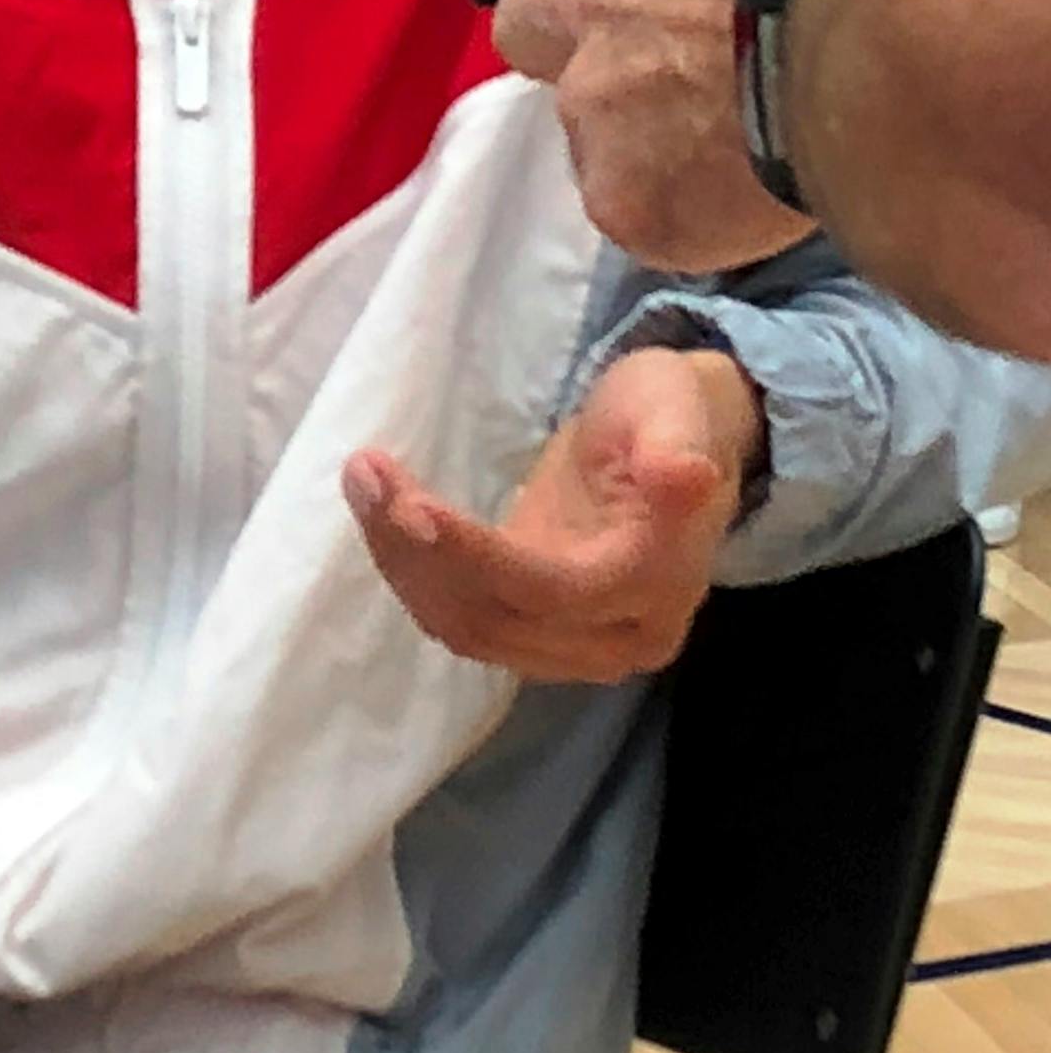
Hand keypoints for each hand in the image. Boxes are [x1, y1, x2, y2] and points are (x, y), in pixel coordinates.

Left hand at [342, 347, 764, 682]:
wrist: (670, 445)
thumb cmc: (670, 414)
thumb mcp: (678, 407)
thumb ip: (678, 444)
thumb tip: (686, 474)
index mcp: (656, 589)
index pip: (551, 591)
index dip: (475, 556)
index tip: (410, 503)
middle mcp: (617, 639)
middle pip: (495, 618)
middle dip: (418, 551)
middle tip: (366, 471)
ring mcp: (572, 645)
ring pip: (467, 627)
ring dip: (403, 563)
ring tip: (364, 482)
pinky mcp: (533, 630)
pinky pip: (460, 619)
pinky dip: (413, 573)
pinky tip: (382, 516)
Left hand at [492, 0, 915, 270]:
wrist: (881, 48)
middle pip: (524, 24)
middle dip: (560, 47)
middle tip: (633, 72)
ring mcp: (592, 100)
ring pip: (579, 127)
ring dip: (629, 136)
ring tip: (713, 149)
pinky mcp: (620, 193)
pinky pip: (632, 209)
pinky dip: (678, 211)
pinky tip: (736, 204)